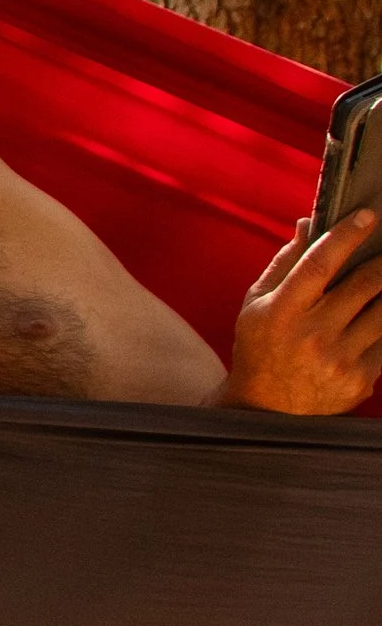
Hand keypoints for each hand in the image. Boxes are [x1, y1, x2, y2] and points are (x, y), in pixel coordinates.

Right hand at [222, 214, 381, 413]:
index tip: (367, 216)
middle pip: (365, 284)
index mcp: (282, 311)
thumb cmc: (259, 349)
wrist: (266, 409)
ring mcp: (339, 360)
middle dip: (381, 261)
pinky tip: (372, 320)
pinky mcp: (359, 380)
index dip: (346, 235)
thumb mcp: (256, 303)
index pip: (319, 263)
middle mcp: (313, 335)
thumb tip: (308, 224)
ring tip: (380, 284)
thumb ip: (284, 262)